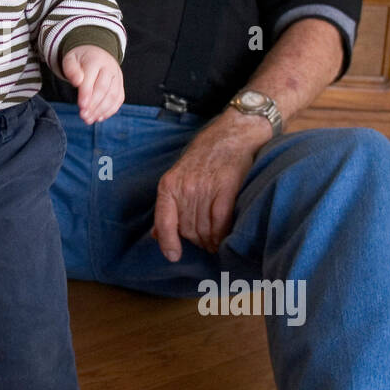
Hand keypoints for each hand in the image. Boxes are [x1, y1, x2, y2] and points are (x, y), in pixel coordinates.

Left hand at [62, 44, 122, 124]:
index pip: (92, 78)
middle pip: (104, 88)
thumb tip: (77, 82)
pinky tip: (99, 118)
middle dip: (94, 104)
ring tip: (89, 119)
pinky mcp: (120, 86)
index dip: (87, 93)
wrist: (96, 53)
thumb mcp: (70, 60)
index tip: (81, 106)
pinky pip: (118, 100)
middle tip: (83, 116)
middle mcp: (109, 68)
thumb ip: (71, 70)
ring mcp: (117, 77)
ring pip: (113, 96)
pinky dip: (110, 111)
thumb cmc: (80, 60)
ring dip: (101, 110)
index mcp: (95, 60)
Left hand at [150, 109, 267, 261]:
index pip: (164, 220)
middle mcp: (185, 187)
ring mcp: (206, 187)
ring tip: (216, 244)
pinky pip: (221, 221)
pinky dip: (223, 234)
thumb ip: (168, 205)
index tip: (174, 256)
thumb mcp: (178, 175)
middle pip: (188, 229)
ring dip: (211, 241)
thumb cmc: (205, 155)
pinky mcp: (227, 188)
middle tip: (205, 243)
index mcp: (169, 185)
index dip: (168, 242)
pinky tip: (225, 238)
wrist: (233, 133)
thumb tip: (156, 235)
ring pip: (204, 228)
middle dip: (196, 241)